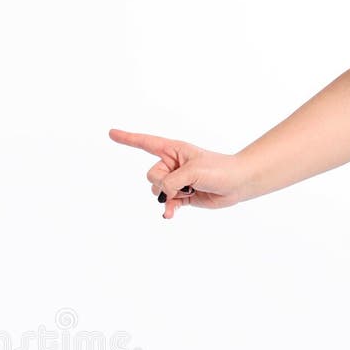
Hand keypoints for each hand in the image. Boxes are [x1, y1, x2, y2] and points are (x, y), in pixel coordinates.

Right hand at [109, 129, 247, 218]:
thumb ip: (172, 182)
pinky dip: (168, 208)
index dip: (127, 139)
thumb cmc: (219, 169)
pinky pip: (166, 203)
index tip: (111, 134)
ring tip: (187, 193)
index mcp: (173, 150)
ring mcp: (176, 180)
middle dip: (162, 183)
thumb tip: (163, 195)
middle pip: (151, 176)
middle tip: (182, 183)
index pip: (145, 143)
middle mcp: (172, 164)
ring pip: (157, 191)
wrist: (237, 183)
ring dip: (168, 196)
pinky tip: (170, 215)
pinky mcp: (182, 195)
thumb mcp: (193, 171)